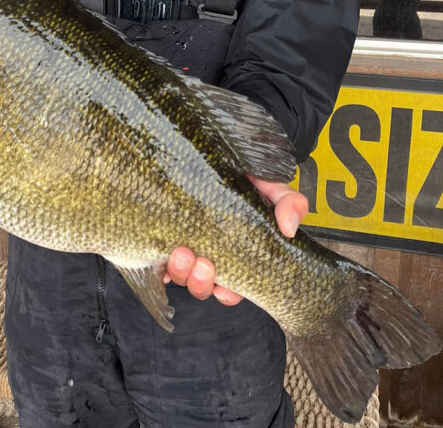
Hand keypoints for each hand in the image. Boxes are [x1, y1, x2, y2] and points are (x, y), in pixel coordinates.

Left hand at [165, 177, 307, 305]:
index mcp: (234, 249)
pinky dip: (157, 262)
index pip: (233, 286)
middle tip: (203, 265)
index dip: (228, 294)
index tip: (226, 288)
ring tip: (181, 252)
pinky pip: (153, 259)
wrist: (204, 148)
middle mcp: (207, 251)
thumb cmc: (237, 171)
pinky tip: (160, 252)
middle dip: (200, 283)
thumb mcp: (267, 183)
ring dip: (180, 272)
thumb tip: (289, 228)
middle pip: (202, 285)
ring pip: (178, 275)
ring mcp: (182, 243)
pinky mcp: (158, 234)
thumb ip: (287, 201)